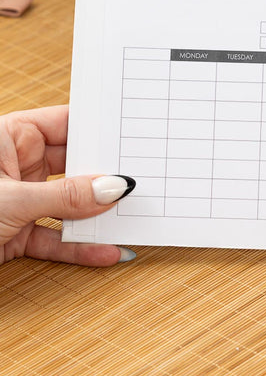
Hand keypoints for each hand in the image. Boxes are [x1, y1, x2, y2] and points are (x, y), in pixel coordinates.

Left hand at [0, 105, 134, 265]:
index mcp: (9, 138)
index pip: (66, 125)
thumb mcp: (8, 200)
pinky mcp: (15, 234)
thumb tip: (112, 187)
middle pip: (73, 166)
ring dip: (97, 216)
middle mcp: (15, 165)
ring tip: (131, 218)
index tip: (134, 135)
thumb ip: (63, 196)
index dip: (99, 129)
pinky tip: (105, 251)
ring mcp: (18, 200)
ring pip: (68, 204)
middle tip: (143, 180)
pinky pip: (56, 237)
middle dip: (105, 177)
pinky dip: (79, 247)